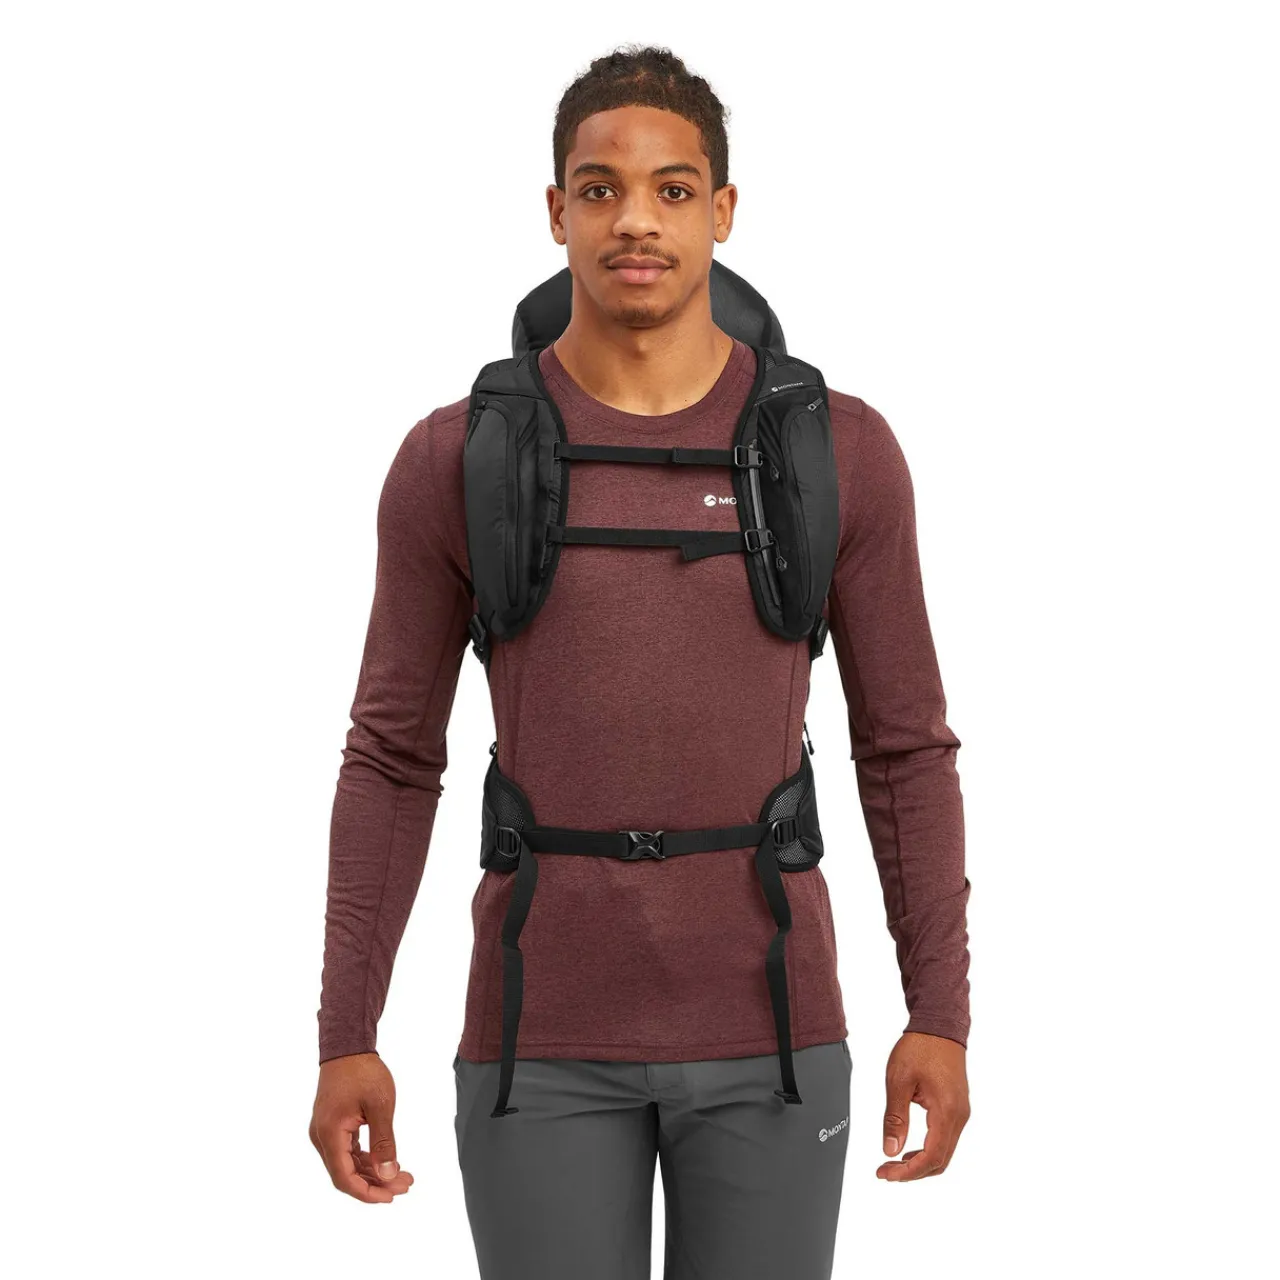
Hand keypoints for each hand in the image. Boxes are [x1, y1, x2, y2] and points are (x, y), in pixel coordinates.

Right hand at [309, 1052, 414, 1201]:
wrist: (348, 1046)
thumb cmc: (364, 1072)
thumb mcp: (381, 1106)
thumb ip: (384, 1142)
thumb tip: (388, 1175)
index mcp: (330, 1134)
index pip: (344, 1178)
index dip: (367, 1193)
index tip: (391, 1197)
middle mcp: (322, 1137)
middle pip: (346, 1174)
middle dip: (376, 1184)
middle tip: (406, 1184)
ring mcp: (325, 1132)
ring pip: (347, 1164)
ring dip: (373, 1172)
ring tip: (402, 1176)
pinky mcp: (332, 1126)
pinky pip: (347, 1151)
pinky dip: (366, 1159)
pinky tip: (387, 1162)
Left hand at [877, 1031, 968, 1180]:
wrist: (939, 1025)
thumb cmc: (920, 1047)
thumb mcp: (898, 1081)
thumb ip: (895, 1118)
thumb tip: (890, 1150)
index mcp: (946, 1112)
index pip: (931, 1157)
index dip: (908, 1172)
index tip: (885, 1174)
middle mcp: (959, 1117)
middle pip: (940, 1161)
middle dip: (913, 1172)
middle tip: (886, 1172)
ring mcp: (961, 1113)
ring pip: (944, 1153)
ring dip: (920, 1162)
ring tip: (894, 1162)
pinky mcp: (957, 1108)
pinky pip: (945, 1139)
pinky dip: (928, 1150)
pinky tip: (909, 1148)